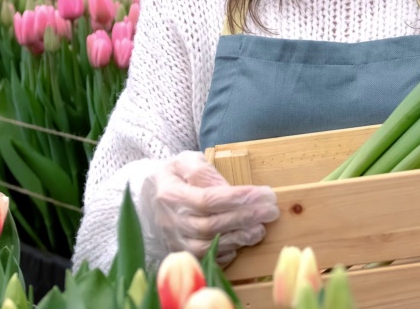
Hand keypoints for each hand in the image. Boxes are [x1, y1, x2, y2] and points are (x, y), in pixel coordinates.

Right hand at [142, 152, 279, 263]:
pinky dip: (226, 253)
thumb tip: (225, 186)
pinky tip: (242, 244)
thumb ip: (201, 169)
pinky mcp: (182, 253)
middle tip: (271, 211)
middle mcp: (171, 221)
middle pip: (211, 224)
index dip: (238, 198)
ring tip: (260, 229)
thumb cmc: (173, 177)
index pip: (208, 199)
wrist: (148, 199)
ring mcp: (175, 240)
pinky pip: (205, 259)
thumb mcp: (183, 161)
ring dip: (239, 238)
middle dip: (245, 217)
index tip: (264, 193)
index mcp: (170, 194)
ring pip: (209, 245)